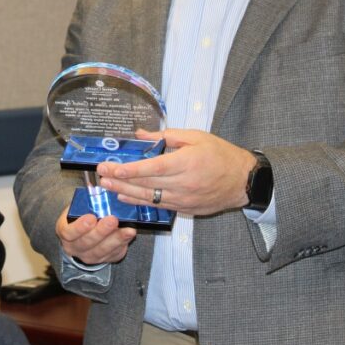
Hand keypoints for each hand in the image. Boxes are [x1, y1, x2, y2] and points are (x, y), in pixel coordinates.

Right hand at [56, 205, 135, 264]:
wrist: (85, 231)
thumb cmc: (82, 214)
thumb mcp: (78, 206)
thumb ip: (86, 202)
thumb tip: (98, 191)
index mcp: (65, 232)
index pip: (69, 232)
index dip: (80, 227)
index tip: (91, 217)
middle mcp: (76, 248)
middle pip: (87, 243)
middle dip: (102, 232)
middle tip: (113, 220)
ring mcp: (90, 256)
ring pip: (102, 251)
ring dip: (116, 239)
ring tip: (128, 229)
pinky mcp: (106, 258)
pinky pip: (114, 253)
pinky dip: (123, 243)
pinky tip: (130, 234)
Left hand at [95, 128, 256, 215]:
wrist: (243, 181)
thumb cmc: (220, 154)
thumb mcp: (196, 137)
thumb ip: (167, 136)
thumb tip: (140, 135)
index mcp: (186, 162)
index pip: (152, 167)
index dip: (130, 169)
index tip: (112, 167)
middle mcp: (183, 183)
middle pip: (146, 183)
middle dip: (120, 180)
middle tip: (101, 175)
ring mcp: (183, 199)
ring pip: (149, 198)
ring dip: (125, 192)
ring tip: (107, 187)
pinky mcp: (185, 209)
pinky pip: (158, 206)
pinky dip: (140, 202)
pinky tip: (126, 197)